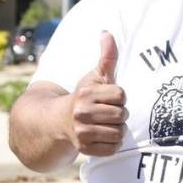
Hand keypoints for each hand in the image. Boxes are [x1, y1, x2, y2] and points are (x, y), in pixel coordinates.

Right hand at [65, 31, 127, 155]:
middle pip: (122, 115)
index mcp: (86, 94)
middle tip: (106, 112)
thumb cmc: (85, 96)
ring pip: (119, 133)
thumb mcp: (96, 75)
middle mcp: (81, 113)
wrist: (59, 121)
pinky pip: (113, 148)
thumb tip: (107, 33)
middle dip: (119, 114)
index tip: (107, 98)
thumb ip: (107, 56)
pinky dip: (113, 144)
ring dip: (118, 129)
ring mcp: (81, 133)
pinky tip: (102, 136)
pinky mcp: (84, 149)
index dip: (119, 97)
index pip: (121, 96)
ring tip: (105, 124)